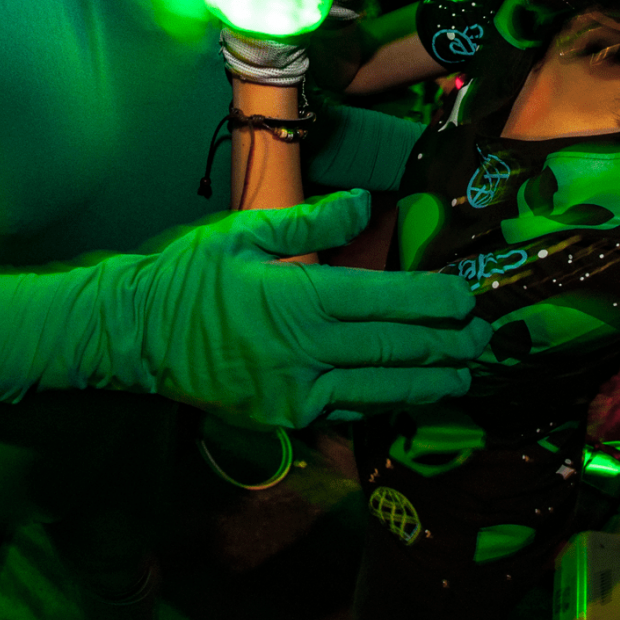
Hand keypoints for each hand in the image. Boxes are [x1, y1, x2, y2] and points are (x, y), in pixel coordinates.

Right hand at [107, 190, 491, 427]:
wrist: (134, 336)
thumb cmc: (188, 275)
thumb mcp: (244, 232)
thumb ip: (310, 221)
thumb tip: (363, 201)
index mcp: (300, 298)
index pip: (387, 301)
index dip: (435, 302)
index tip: (469, 299)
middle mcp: (305, 351)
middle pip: (394, 350)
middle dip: (447, 346)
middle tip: (485, 340)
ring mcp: (295, 391)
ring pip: (380, 391)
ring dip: (429, 383)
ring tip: (464, 377)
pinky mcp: (284, 418)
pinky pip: (346, 412)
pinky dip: (384, 404)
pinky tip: (409, 396)